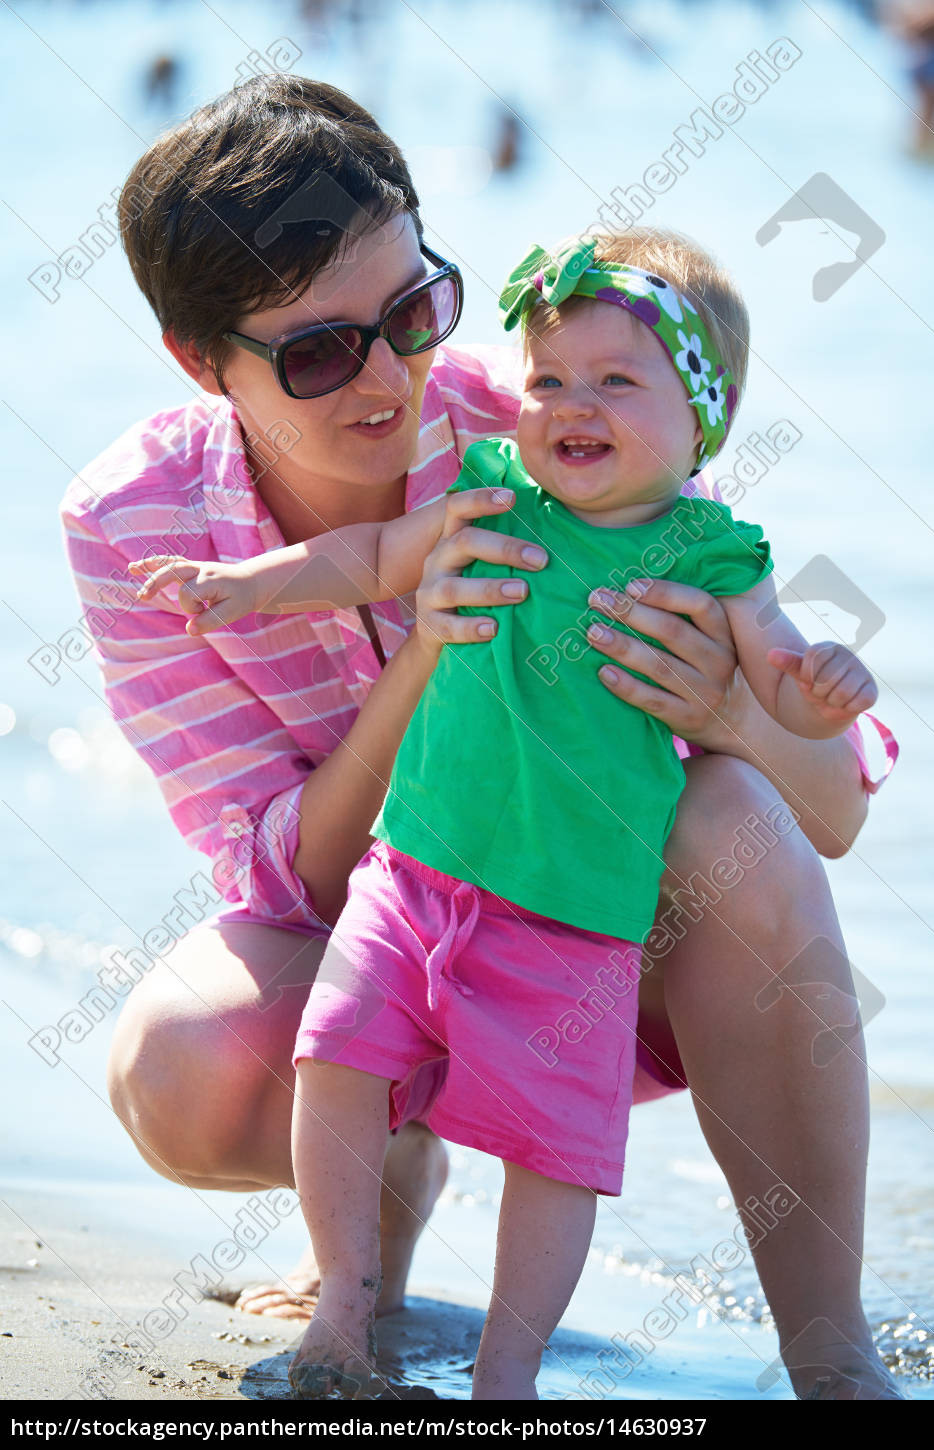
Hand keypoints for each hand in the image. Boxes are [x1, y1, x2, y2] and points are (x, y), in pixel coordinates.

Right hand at [129, 554, 261, 634]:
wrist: (251, 581)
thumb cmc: (241, 598)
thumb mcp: (232, 613)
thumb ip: (211, 621)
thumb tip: (189, 630)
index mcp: (209, 579)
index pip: (187, 595)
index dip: (192, 609)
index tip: (203, 612)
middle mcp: (200, 569)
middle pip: (171, 572)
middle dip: (156, 583)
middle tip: (144, 597)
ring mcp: (194, 566)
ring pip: (169, 563)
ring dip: (150, 568)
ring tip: (132, 569)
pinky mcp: (191, 568)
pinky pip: (170, 562)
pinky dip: (154, 563)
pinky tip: (136, 567)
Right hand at [414, 487, 549, 659]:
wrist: (437, 634)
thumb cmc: (474, 593)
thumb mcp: (481, 566)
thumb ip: (505, 551)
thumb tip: (555, 537)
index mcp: (452, 540)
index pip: (458, 508)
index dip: (481, 499)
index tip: (512, 497)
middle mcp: (437, 561)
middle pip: (464, 542)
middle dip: (504, 549)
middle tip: (540, 560)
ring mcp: (429, 593)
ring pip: (454, 587)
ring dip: (490, 589)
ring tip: (522, 592)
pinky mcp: (429, 625)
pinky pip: (448, 626)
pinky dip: (471, 628)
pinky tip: (493, 628)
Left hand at [584, 577, 739, 745]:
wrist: (732, 721)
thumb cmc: (706, 668)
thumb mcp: (710, 641)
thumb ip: (683, 618)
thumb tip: (629, 590)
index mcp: (723, 634)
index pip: (700, 604)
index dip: (665, 593)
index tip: (630, 585)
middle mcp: (718, 660)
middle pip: (672, 631)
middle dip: (631, 613)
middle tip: (597, 601)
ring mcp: (705, 692)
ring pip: (659, 665)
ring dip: (623, 647)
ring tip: (594, 633)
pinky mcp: (688, 717)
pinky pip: (653, 700)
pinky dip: (626, 686)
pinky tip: (604, 672)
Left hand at [768, 641, 877, 725]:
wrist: (831, 702)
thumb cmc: (814, 684)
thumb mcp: (800, 674)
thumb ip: (788, 663)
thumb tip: (770, 655)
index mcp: (830, 647)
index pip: (813, 660)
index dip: (807, 676)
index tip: (809, 680)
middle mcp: (849, 656)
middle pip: (826, 679)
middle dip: (818, 692)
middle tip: (821, 692)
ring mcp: (862, 672)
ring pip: (841, 693)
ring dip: (831, 702)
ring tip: (832, 698)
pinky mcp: (872, 691)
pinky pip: (857, 703)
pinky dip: (847, 708)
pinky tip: (846, 704)